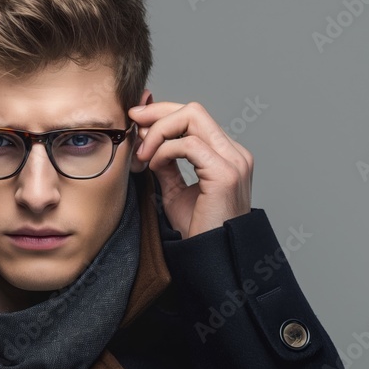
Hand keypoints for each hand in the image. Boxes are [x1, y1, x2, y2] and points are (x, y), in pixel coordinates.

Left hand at [129, 101, 252, 238]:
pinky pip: (188, 144)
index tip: (137, 119)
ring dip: (158, 131)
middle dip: (158, 113)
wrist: (212, 258)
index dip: (164, 113)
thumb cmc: (198, 231)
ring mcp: (234, 161)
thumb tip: (149, 140)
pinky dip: (164, 150)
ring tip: (142, 155)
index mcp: (228, 155)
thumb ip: (167, 164)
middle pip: (193, 110)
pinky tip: (153, 166)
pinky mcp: (226, 173)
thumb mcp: (176, 191)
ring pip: (191, 117)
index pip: (195, 117)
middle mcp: (235, 153)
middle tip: (134, 124)